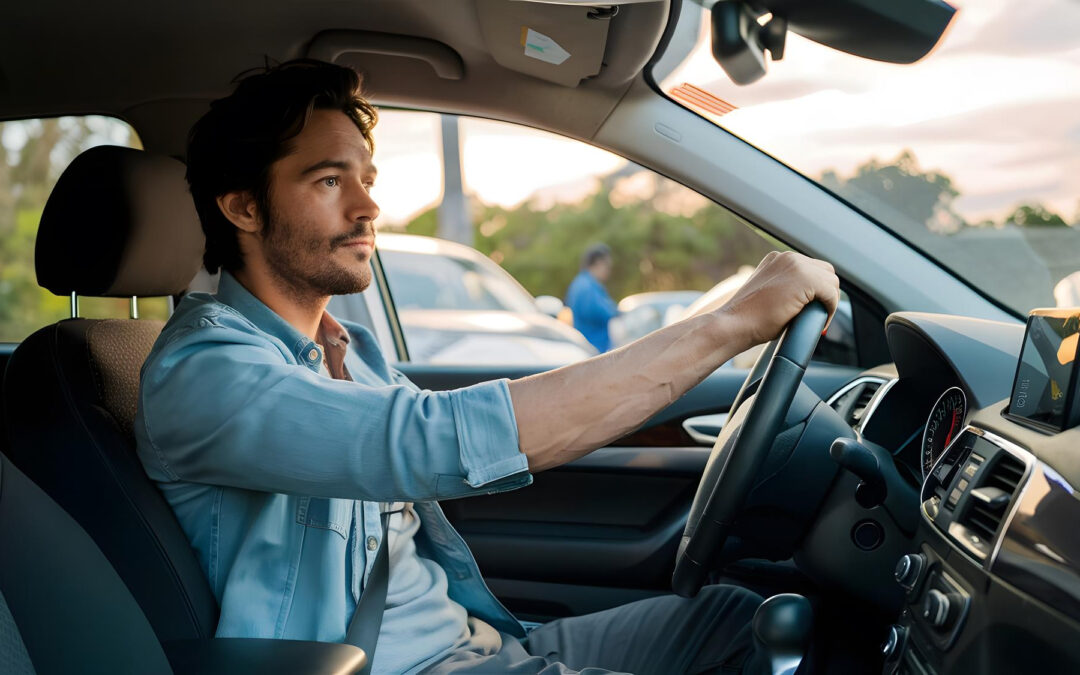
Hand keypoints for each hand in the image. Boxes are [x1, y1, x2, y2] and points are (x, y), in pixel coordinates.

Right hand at [715, 251, 839, 348]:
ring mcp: (796, 265)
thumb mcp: (768, 296)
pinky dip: (830, 309)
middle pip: (825, 271)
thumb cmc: (746, 319)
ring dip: (829, 301)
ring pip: (831, 281)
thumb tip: (804, 302)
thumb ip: (785, 290)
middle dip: (826, 293)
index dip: (816, 290)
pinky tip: (821, 323)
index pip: (811, 269)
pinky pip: (831, 293)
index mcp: (777, 259)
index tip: (812, 309)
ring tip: (819, 319)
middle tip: (819, 314)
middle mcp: (787, 257)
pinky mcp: (804, 279)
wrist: (733, 324)